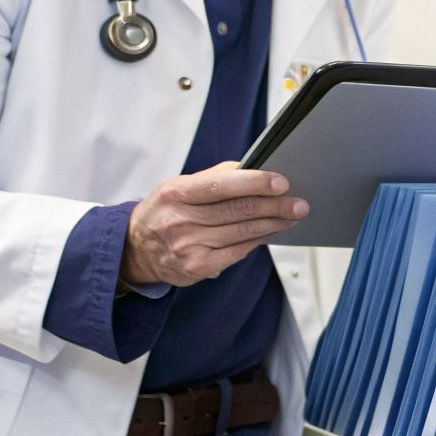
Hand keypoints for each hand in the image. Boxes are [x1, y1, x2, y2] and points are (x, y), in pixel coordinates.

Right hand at [121, 162, 307, 286]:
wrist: (136, 250)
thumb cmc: (166, 211)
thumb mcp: (179, 187)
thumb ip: (213, 178)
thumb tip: (252, 169)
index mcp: (177, 193)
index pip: (221, 185)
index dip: (254, 182)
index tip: (281, 181)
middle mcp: (181, 220)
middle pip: (238, 211)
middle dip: (274, 206)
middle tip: (299, 203)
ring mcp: (189, 246)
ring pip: (242, 232)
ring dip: (273, 223)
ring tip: (292, 215)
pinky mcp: (197, 266)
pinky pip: (237, 251)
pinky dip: (257, 240)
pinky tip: (270, 232)